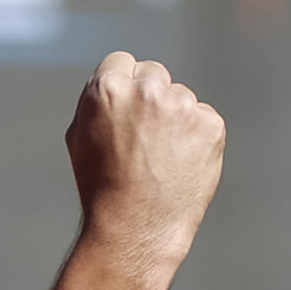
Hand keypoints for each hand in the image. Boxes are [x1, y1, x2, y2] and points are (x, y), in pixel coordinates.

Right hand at [64, 52, 224, 279]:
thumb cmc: (101, 186)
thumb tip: (116, 81)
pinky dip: (196, 137)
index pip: (121, 61)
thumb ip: (98, 101)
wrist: (135, 228)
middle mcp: (146, 90)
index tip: (124, 109)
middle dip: (149, 96)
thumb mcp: (79, 137)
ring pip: (180, 96)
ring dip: (174, 118)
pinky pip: (203, 118)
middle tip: (143, 137)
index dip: (122, 86)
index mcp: (106, 88)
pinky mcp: (210, 124)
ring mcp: (182, 106)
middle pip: (153, 72)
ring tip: (160, 158)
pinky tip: (180, 163)